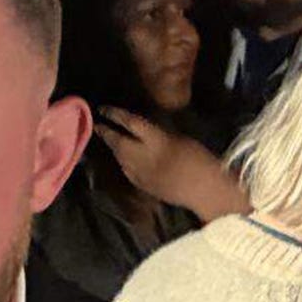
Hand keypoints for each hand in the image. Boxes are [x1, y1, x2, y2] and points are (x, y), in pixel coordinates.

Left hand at [95, 107, 248, 220]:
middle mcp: (142, 156)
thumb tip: (145, 130)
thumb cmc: (201, 160)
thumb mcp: (180, 139)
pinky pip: (126, 170)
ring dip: (112, 148)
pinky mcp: (142, 185)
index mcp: (155, 139)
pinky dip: (122, 161)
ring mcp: (139, 172)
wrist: (204, 191)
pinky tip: (122, 159)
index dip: (114, 114)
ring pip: (119, 158)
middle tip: (97, 125)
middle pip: (117, 142)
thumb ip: (159, 134)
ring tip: (107, 139)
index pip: (129, 122)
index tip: (103, 109)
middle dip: (106, 133)